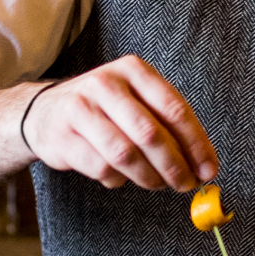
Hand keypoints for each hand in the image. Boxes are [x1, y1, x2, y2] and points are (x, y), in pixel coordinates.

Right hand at [23, 56, 217, 191]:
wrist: (45, 111)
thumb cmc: (105, 109)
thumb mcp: (137, 101)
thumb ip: (168, 125)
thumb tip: (202, 164)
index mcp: (133, 70)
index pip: (174, 109)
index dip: (196, 144)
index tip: (208, 169)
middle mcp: (106, 84)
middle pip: (151, 133)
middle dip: (174, 166)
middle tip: (186, 185)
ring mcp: (80, 109)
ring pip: (126, 154)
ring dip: (149, 177)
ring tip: (157, 184)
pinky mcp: (63, 137)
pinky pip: (101, 168)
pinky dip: (118, 179)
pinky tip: (122, 175)